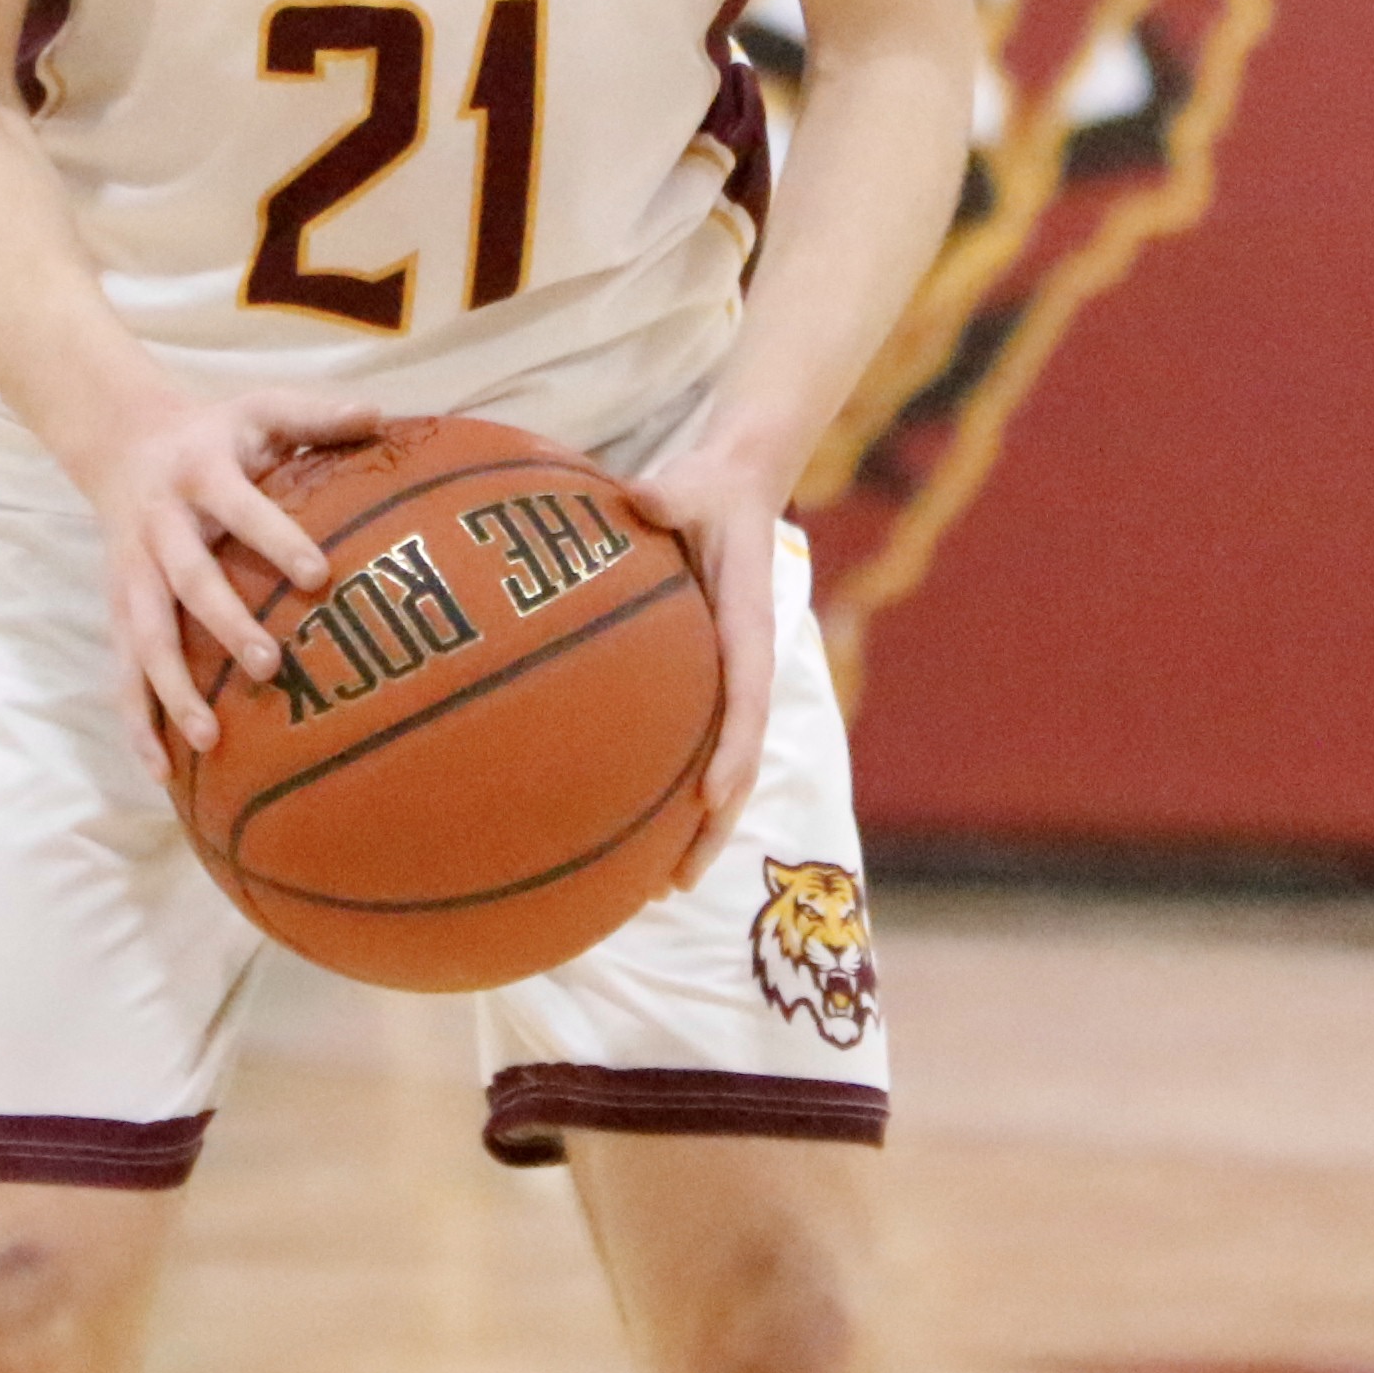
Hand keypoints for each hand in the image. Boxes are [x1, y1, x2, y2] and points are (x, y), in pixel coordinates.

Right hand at [64, 383, 381, 760]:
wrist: (122, 440)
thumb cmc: (215, 432)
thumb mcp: (261, 408)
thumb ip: (317, 414)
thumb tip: (383, 414)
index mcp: (202, 474)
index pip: (240, 508)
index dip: (275, 538)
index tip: (319, 574)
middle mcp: (161, 527)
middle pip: (188, 581)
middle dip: (225, 624)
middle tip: (270, 666)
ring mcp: (132, 574)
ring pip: (144, 637)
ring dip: (172, 689)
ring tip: (209, 739)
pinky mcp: (116, 609)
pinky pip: (120, 672)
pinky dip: (135, 723)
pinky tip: (160, 773)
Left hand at [625, 421, 798, 886]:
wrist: (735, 485)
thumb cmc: (706, 486)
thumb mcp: (688, 484)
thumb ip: (667, 493)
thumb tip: (639, 493)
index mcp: (746, 628)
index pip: (747, 700)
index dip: (733, 752)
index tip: (710, 797)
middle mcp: (743, 667)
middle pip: (738, 763)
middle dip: (712, 826)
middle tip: (676, 885)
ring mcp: (725, 681)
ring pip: (718, 769)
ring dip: (696, 830)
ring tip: (657, 889)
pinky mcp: (704, 682)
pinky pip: (691, 746)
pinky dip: (671, 793)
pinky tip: (626, 831)